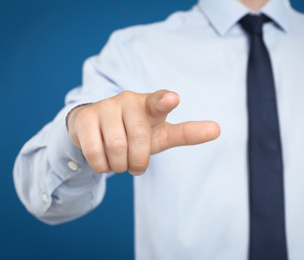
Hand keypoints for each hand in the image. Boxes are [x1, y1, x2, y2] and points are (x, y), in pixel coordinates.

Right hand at [67, 90, 219, 174]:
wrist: (99, 129)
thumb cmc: (136, 132)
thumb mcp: (161, 134)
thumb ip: (187, 133)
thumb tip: (218, 129)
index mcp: (150, 104)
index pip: (159, 101)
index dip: (165, 101)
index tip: (172, 99)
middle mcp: (128, 100)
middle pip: (139, 138)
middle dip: (138, 161)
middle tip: (135, 165)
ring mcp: (105, 106)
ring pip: (116, 147)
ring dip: (119, 165)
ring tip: (118, 161)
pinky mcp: (85, 117)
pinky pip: (95, 152)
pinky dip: (102, 166)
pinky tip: (103, 161)